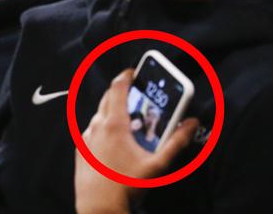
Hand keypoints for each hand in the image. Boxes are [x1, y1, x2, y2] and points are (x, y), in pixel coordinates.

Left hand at [75, 69, 198, 213]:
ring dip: (113, 112)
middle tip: (135, 96)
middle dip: (121, 92)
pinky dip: (103, 129)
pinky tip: (114, 142)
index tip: (133, 72)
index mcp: (114, 123)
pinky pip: (92, 131)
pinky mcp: (81, 149)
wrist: (98, 208)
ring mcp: (86, 137)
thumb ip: (176, 142)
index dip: (125, 76)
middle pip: (108, 98)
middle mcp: (97, 125)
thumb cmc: (127, 187)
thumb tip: (192, 123)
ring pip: (100, 115)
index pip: (117, 87)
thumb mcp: (157, 165)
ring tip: (129, 122)